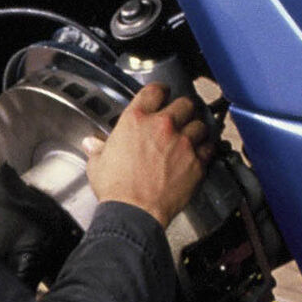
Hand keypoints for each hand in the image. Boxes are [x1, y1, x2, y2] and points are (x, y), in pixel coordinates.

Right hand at [87, 84, 215, 227]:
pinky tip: (202, 152)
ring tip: (193, 134)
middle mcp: (162, 126)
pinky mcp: (196, 162)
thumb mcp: (98, 163)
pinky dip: (206, 149)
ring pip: (200, 124)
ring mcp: (181, 143)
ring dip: (197, 128)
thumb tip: (92, 144)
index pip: (155, 90)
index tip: (163, 94)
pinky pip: (209, 148)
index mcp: (136, 120)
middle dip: (183, 108)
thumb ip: (98, 149)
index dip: (161, 90)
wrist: (134, 212)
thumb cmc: (116, 189)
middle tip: (181, 115)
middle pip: (184, 103)